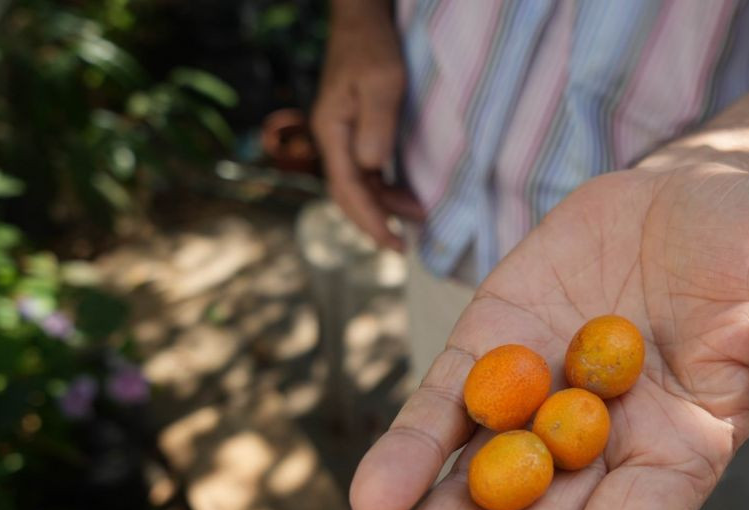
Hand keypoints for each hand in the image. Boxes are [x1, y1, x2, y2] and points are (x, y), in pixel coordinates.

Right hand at [311, 4, 421, 249]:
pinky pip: (364, 170)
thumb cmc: (373, 48)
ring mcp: (341, 135)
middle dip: (374, 223)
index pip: (348, 189)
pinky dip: (383, 188)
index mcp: (332, 132)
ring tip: (416, 217)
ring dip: (383, 205)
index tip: (393, 243)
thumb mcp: (383, 84)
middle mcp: (332, 139)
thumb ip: (378, 126)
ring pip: (357, 184)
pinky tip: (404, 195)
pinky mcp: (353, 130)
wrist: (361, 20)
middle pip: (348, 195)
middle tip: (402, 247)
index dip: (370, 220)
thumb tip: (372, 168)